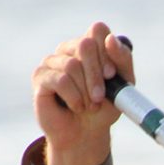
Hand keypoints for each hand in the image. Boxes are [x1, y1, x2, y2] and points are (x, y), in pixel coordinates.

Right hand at [31, 22, 133, 164]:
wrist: (86, 134)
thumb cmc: (104, 108)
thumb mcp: (122, 86)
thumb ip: (122, 61)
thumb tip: (111, 39)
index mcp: (91, 46)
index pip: (98, 30)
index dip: (107, 51)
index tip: (111, 75)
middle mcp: (70, 49)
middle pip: (85, 45)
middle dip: (97, 76)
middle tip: (100, 97)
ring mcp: (53, 60)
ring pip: (72, 66)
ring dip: (86, 92)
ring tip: (89, 106)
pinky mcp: (41, 76)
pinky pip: (61, 80)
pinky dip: (74, 98)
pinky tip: (76, 107)